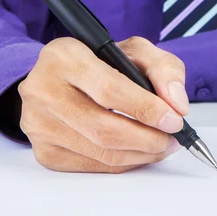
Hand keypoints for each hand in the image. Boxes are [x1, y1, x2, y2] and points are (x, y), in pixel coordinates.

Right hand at [18, 36, 189, 172]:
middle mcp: (43, 89)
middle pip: (104, 128)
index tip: (174, 119)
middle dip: (148, 139)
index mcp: (64, 56)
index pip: (110, 89)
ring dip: (140, 154)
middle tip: (171, 139)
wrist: (59, 78)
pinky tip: (138, 152)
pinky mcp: (44, 151)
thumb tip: (177, 105)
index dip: (146, 108)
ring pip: (100, 151)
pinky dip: (123, 163)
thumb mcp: (135, 51)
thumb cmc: (100, 62)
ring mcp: (39, 124)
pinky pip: (92, 165)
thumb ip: (163, 69)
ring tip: (162, 146)